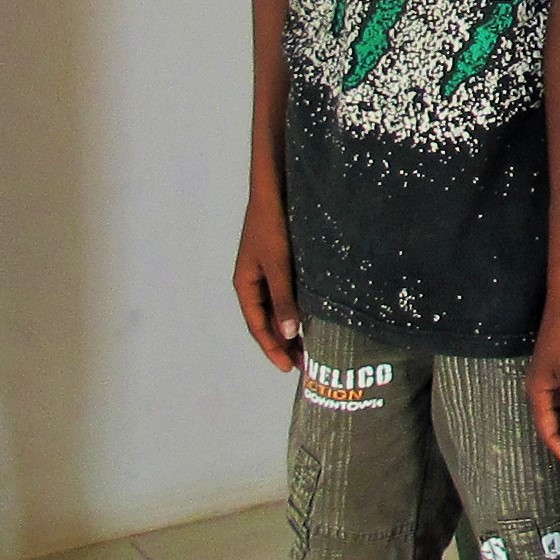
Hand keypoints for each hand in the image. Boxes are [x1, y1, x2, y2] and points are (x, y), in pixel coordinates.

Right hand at [233, 201, 302, 370]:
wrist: (274, 190)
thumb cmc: (272, 226)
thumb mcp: (278, 265)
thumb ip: (283, 298)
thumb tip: (288, 333)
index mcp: (246, 285)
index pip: (258, 326)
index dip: (273, 348)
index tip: (289, 368)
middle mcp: (255, 282)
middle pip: (268, 321)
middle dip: (284, 344)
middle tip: (305, 365)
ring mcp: (268, 272)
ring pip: (279, 309)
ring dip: (292, 328)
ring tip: (311, 347)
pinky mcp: (282, 262)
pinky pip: (288, 294)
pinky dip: (297, 309)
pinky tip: (313, 317)